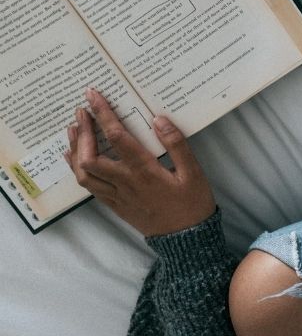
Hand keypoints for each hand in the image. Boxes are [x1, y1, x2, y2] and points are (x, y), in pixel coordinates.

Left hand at [64, 88, 215, 236]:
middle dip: (82, 132)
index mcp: (143, 171)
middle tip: (81, 111)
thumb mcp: (194, 172)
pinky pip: (88, 186)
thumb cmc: (192, 203)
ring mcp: (116, 195)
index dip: (103, 114)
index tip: (93, 96)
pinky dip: (77, 169)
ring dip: (75, 149)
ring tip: (74, 130)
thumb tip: (158, 119)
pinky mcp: (115, 205)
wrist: (186, 239)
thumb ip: (176, 144)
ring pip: (83, 173)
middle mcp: (124, 182)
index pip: (116, 137)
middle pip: (89, 156)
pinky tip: (75, 158)